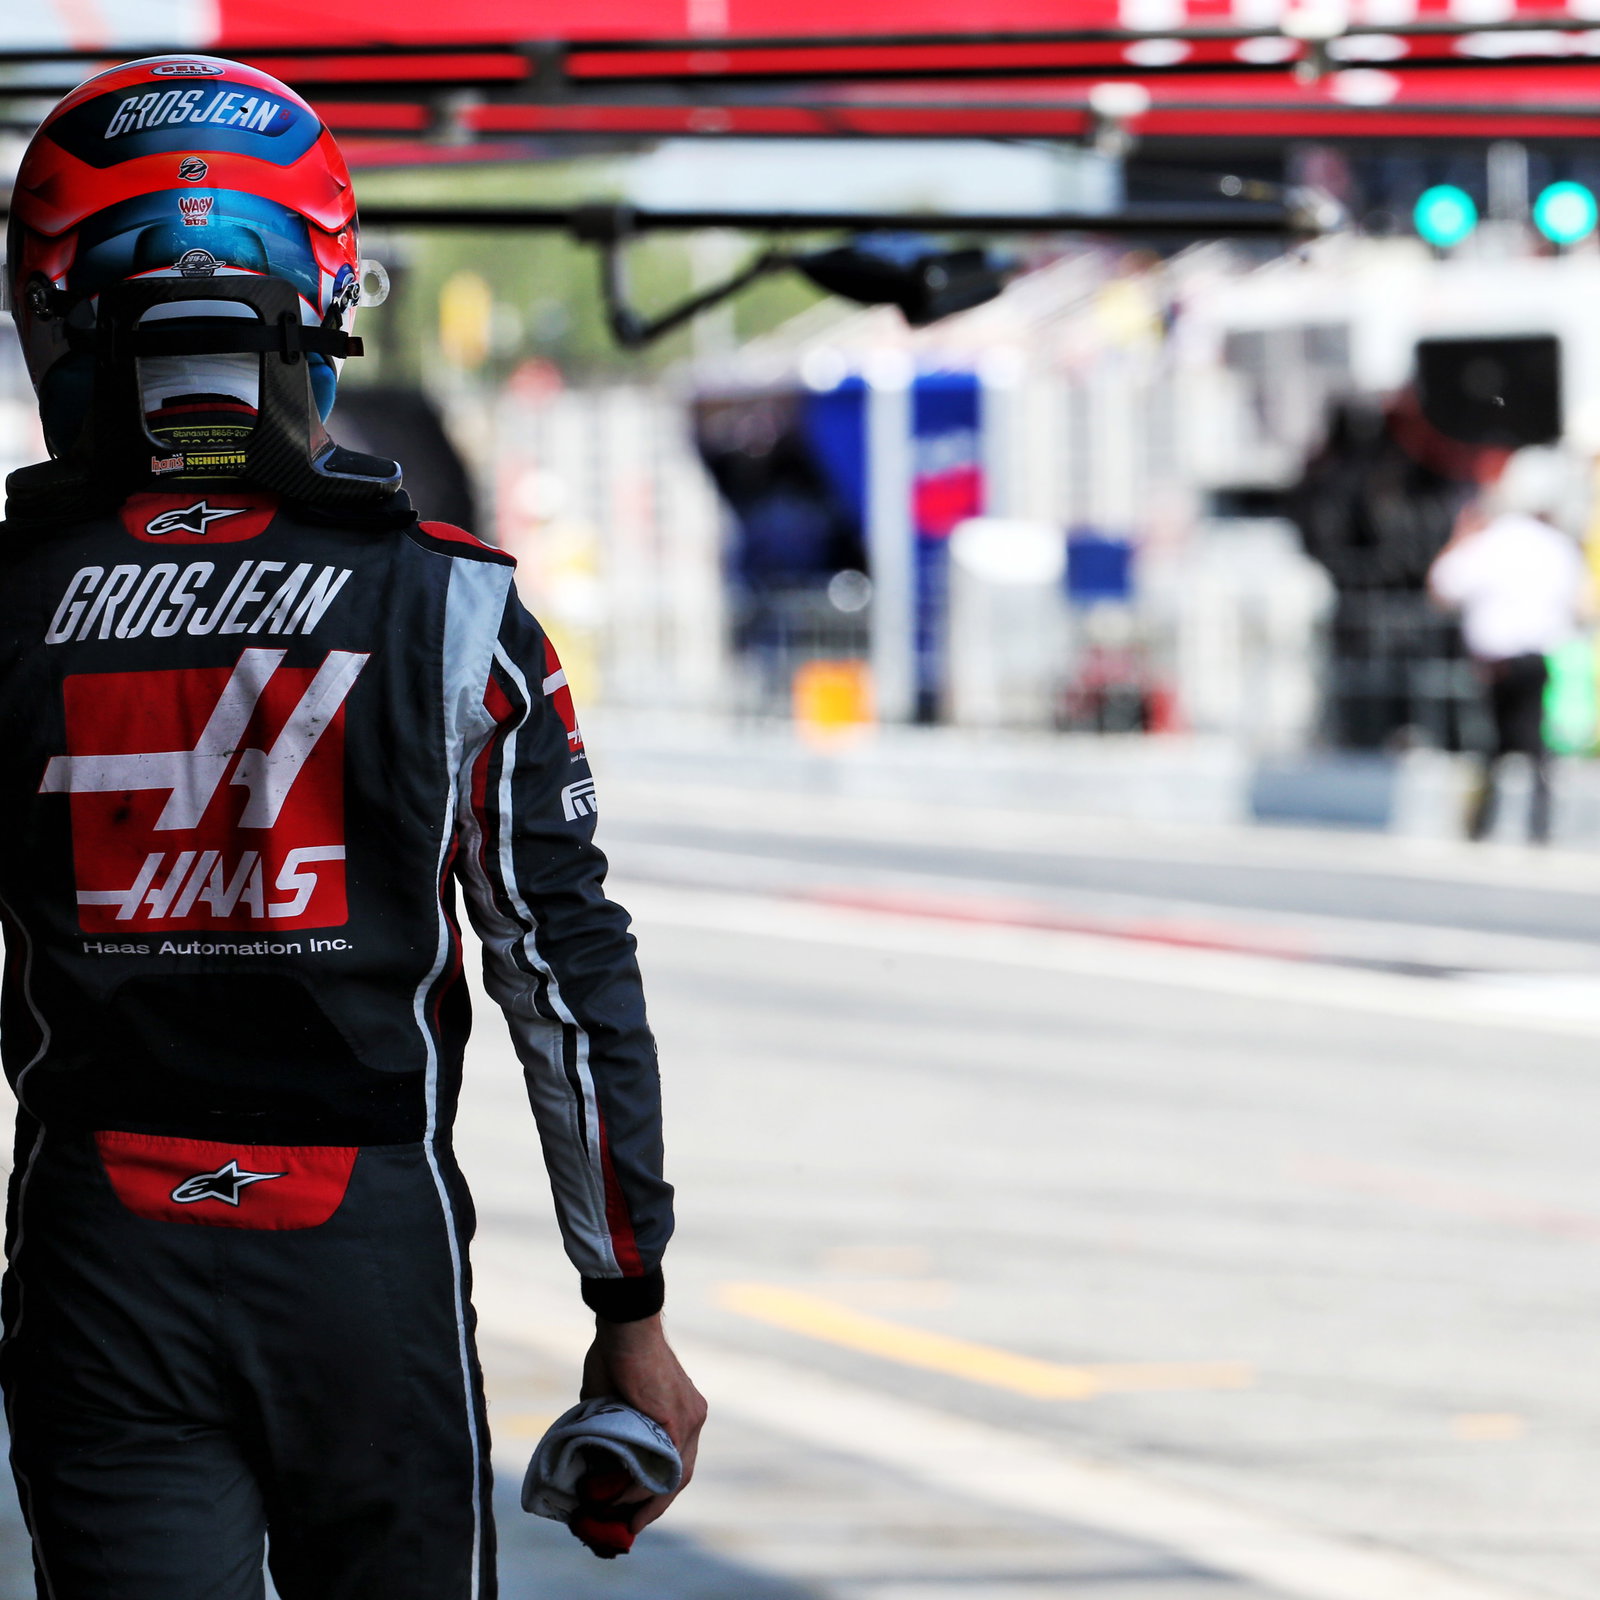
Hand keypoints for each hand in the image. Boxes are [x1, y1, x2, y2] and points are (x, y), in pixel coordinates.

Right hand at [581, 1314, 706, 1532]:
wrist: (624, 1325)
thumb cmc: (616, 1356)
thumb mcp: (613, 1405)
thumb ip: (611, 1435)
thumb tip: (594, 1469)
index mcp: (684, 1413)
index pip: (675, 1464)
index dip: (656, 1492)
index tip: (633, 1512)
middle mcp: (694, 1418)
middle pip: (679, 1476)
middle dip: (654, 1507)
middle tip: (628, 1528)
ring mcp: (690, 1418)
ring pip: (673, 1475)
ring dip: (645, 1501)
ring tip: (618, 1518)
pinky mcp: (677, 1418)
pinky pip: (662, 1463)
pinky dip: (640, 1483)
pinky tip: (618, 1495)